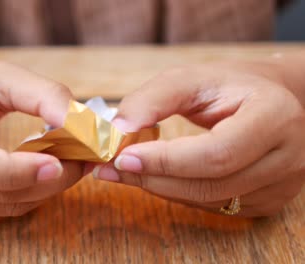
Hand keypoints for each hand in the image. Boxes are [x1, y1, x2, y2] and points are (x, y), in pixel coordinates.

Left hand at [92, 62, 304, 216]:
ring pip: (210, 200)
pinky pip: (215, 206)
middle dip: (155, 179)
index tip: (123, 157)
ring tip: (126, 171)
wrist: (269, 101)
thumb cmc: (229, 86)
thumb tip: (119, 127)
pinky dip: (179, 194)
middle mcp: (287, 156)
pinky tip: (157, 178)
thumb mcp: (192, 78)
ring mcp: (282, 184)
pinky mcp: (269, 200)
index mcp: (274, 117)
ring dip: (161, 188)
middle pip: (212, 184)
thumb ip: (154, 98)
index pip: (217, 153)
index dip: (166, 161)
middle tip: (113, 169)